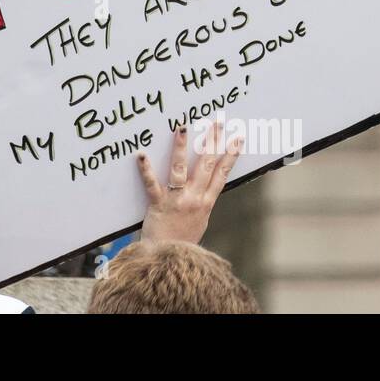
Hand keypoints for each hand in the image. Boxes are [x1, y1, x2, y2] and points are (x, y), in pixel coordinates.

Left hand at [136, 122, 242, 245]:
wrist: (167, 258)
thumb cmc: (182, 240)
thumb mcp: (201, 220)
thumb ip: (203, 201)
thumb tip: (209, 185)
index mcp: (206, 202)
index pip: (222, 174)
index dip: (231, 156)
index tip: (238, 138)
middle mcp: (195, 199)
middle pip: (206, 166)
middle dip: (213, 142)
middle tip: (218, 122)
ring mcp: (177, 200)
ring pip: (181, 169)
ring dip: (182, 147)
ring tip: (181, 127)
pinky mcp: (158, 204)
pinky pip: (152, 184)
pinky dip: (146, 169)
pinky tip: (141, 155)